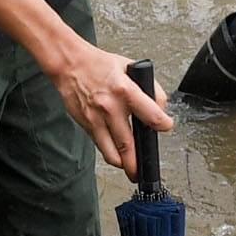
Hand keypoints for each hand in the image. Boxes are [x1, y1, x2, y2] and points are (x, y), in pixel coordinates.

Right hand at [50, 44, 173, 178]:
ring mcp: (96, 119)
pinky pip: (100, 145)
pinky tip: (116, 155)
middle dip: (137, 163)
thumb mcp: (130, 67)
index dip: (163, 125)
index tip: (165, 127)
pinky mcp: (86, 124)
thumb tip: (159, 107)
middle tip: (143, 170)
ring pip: (112, 152)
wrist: (70, 65)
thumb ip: (148, 87)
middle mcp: (111, 108)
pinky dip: (110, 153)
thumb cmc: (99, 65)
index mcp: (125, 91)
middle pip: (128, 144)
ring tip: (130, 170)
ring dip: (123, 164)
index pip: (151, 115)